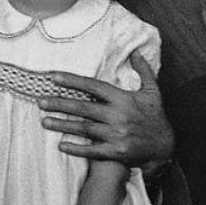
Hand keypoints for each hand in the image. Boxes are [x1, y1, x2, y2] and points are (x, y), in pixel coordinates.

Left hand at [39, 53, 172, 165]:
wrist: (165, 146)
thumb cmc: (156, 117)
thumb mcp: (154, 91)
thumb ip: (144, 70)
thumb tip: (136, 51)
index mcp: (124, 99)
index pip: (94, 87)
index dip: (73, 81)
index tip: (53, 77)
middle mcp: (119, 116)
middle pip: (84, 108)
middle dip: (60, 104)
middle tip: (40, 101)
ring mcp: (117, 135)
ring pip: (84, 129)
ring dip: (63, 125)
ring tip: (44, 121)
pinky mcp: (117, 152)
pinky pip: (92, 151)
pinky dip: (77, 148)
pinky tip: (61, 145)